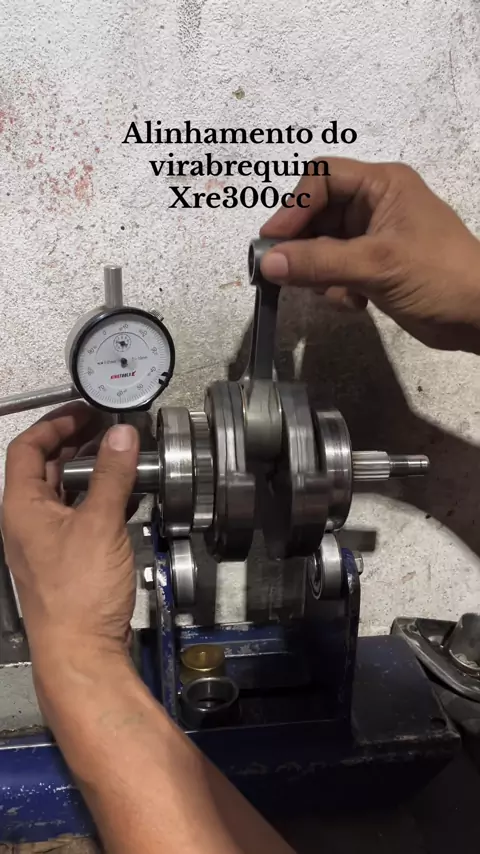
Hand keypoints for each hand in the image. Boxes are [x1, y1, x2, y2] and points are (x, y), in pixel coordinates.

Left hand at [1, 403, 139, 658]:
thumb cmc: (78, 595)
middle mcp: (28, 522)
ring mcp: (47, 541)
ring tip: (119, 455)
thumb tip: (121, 437)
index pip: (28, 448)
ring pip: (64, 491)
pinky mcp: (68, 558)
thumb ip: (112, 476)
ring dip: (90, 470)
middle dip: (75, 444)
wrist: (81, 650)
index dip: (55, 424)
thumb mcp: (99, 524)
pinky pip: (79, 514)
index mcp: (22, 507)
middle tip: (105, 428)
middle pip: (46, 467)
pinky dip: (99, 497)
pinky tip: (124, 494)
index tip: (83, 412)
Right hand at [260, 157, 479, 351]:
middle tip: (289, 276)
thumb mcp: (376, 265)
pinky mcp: (375, 267)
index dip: (293, 208)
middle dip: (305, 248)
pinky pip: (338, 271)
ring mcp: (375, 238)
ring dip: (322, 274)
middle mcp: (376, 205)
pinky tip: (356, 304)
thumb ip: (319, 263)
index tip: (273, 243)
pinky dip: (338, 289)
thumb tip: (267, 263)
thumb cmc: (438, 277)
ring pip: (324, 248)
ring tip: (338, 293)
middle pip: (318, 215)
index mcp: (382, 185)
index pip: (322, 179)